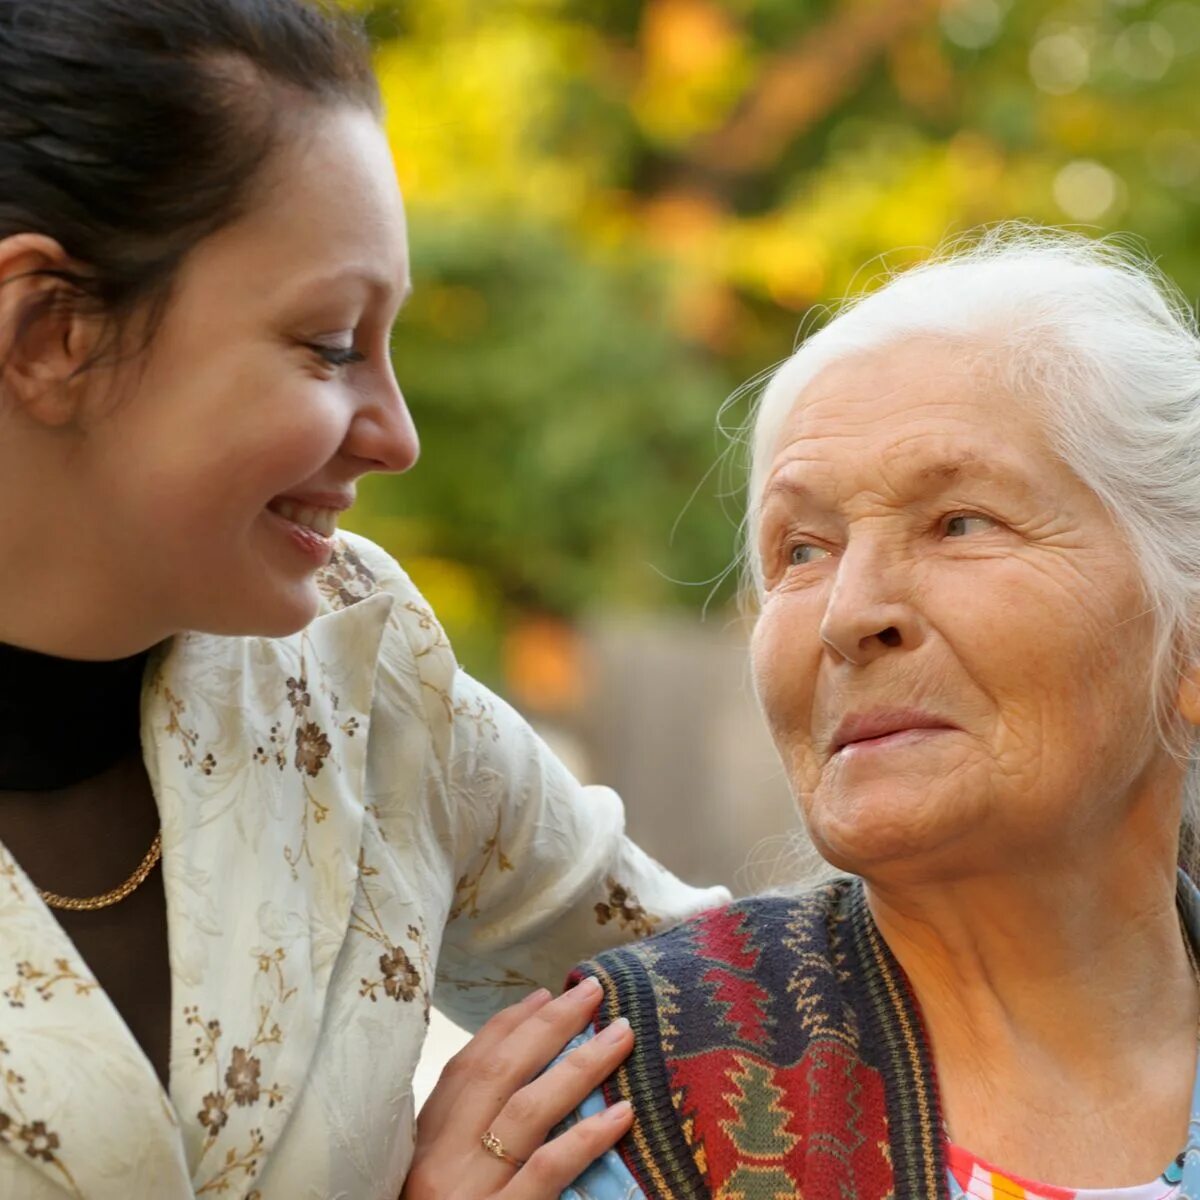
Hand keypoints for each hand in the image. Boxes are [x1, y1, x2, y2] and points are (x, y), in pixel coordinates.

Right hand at [402, 977, 634, 1198]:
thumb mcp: (435, 1182)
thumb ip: (464, 1141)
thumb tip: (522, 1082)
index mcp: (421, 1149)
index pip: (465, 1070)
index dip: (505, 1027)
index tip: (544, 995)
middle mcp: (439, 1163)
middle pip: (498, 1075)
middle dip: (546, 1026)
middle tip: (592, 992)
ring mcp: (467, 1194)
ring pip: (527, 1112)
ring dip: (578, 1065)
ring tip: (620, 1034)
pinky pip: (547, 1173)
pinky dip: (585, 1138)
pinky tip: (620, 1114)